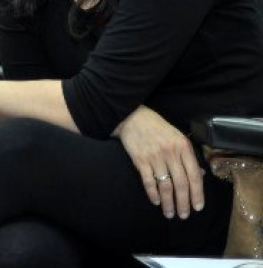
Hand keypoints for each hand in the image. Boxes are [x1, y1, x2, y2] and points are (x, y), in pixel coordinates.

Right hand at [114, 105, 204, 219]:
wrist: (133, 117)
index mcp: (183, 147)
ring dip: (168, 202)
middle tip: (184, 215)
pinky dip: (153, 194)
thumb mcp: (177, 137)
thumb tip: (199, 175)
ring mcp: (155, 157)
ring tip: (170, 214)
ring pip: (165, 186)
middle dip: (183, 203)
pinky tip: (156, 201)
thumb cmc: (157, 127)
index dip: (197, 194)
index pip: (194, 176)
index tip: (198, 207)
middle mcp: (171, 153)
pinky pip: (148, 181)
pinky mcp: (140, 160)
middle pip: (181, 184)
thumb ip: (187, 156)